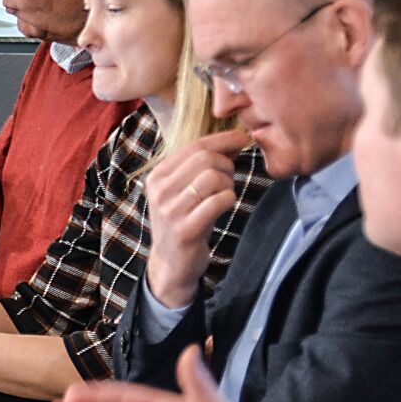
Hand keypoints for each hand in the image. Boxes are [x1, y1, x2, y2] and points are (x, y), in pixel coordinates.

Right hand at [142, 129, 250, 309]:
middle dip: (227, 164)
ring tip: (224, 194)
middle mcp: (159, 191)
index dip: (223, 139)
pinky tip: (224, 206)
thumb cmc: (184, 221)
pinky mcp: (185, 229)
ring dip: (228, 184)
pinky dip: (229, 200)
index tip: (242, 138)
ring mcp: (170, 211)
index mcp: (157, 176)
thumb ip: (204, 165)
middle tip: (231, 177)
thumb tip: (235, 140)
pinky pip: (219, 201)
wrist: (172, 263)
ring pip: (213, 178)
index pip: (194, 146)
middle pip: (204, 159)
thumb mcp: (186, 190)